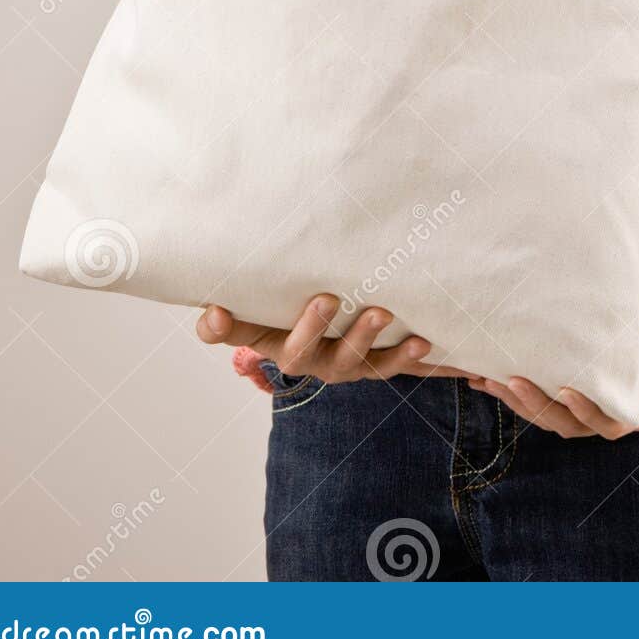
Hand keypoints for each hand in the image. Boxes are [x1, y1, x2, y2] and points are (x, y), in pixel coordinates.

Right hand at [196, 293, 477, 384]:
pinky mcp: (370, 365)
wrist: (338, 330)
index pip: (234, 334)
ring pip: (347, 360)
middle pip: (298, 353)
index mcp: (266, 335)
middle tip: (326, 299)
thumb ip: (253, 279)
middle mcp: (300, 354)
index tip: (217, 310)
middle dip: (312, 328)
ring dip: (364, 338)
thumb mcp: (273, 290)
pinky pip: (388, 366)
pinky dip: (405, 356)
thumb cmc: (297, 300)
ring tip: (381, 312)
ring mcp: (337, 363)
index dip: (220, 329)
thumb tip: (225, 271)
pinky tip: (421, 341)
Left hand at [467, 291, 638, 439]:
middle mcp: (612, 414)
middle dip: (536, 405)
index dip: (585, 411)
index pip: (607, 422)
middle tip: (508, 380)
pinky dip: (517, 388)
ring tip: (486, 378)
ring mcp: (592, 405)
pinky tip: (490, 372)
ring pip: (549, 415)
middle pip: (568, 425)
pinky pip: (543, 397)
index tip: (564, 388)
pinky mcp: (578, 389)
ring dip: (517, 400)